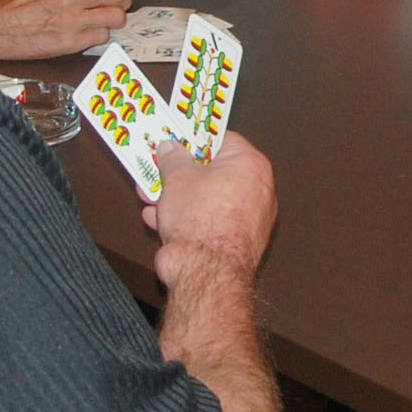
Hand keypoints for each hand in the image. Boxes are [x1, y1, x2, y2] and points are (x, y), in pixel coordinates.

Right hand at [0, 0, 131, 59]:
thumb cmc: (13, 5)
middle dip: (122, 0)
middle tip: (118, 4)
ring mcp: (71, 20)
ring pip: (116, 17)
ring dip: (114, 19)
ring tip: (106, 20)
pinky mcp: (69, 43)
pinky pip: (102, 37)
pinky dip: (100, 35)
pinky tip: (89, 33)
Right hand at [143, 131, 276, 286]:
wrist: (206, 272)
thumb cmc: (202, 222)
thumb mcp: (176, 177)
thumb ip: (173, 158)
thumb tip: (170, 149)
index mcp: (250, 164)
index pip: (223, 139)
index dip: (195, 139)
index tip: (177, 141)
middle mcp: (259, 190)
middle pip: (214, 172)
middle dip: (181, 174)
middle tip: (160, 172)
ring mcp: (251, 218)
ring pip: (209, 199)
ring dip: (178, 198)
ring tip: (153, 199)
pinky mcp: (239, 241)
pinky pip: (210, 221)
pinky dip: (188, 219)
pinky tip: (160, 221)